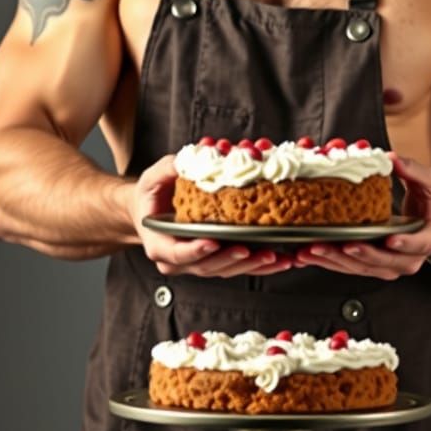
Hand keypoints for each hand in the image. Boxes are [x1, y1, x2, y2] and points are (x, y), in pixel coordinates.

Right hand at [129, 155, 292, 277]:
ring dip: (250, 266)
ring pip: (224, 270)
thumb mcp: (152, 178)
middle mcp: (178, 260)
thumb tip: (185, 160)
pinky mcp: (215, 261)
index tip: (212, 241)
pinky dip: (258, 265)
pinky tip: (279, 260)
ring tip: (272, 256)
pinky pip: (237, 267)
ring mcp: (198, 263)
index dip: (194, 251)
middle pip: (206, 266)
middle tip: (249, 249)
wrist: (152, 209)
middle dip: (229, 259)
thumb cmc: (151, 195)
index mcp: (159, 244)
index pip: (176, 254)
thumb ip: (167, 169)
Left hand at [294, 153, 430, 279]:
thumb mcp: (429, 182)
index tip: (389, 239)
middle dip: (361, 254)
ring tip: (314, 250)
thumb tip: (391, 157)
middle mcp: (410, 259)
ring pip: (363, 268)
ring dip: (337, 261)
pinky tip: (310, 255)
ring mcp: (391, 266)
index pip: (418, 244)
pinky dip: (330, 262)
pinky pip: (351, 267)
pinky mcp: (373, 266)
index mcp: (428, 238)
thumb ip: (412, 169)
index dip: (404, 243)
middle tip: (339, 245)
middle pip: (385, 261)